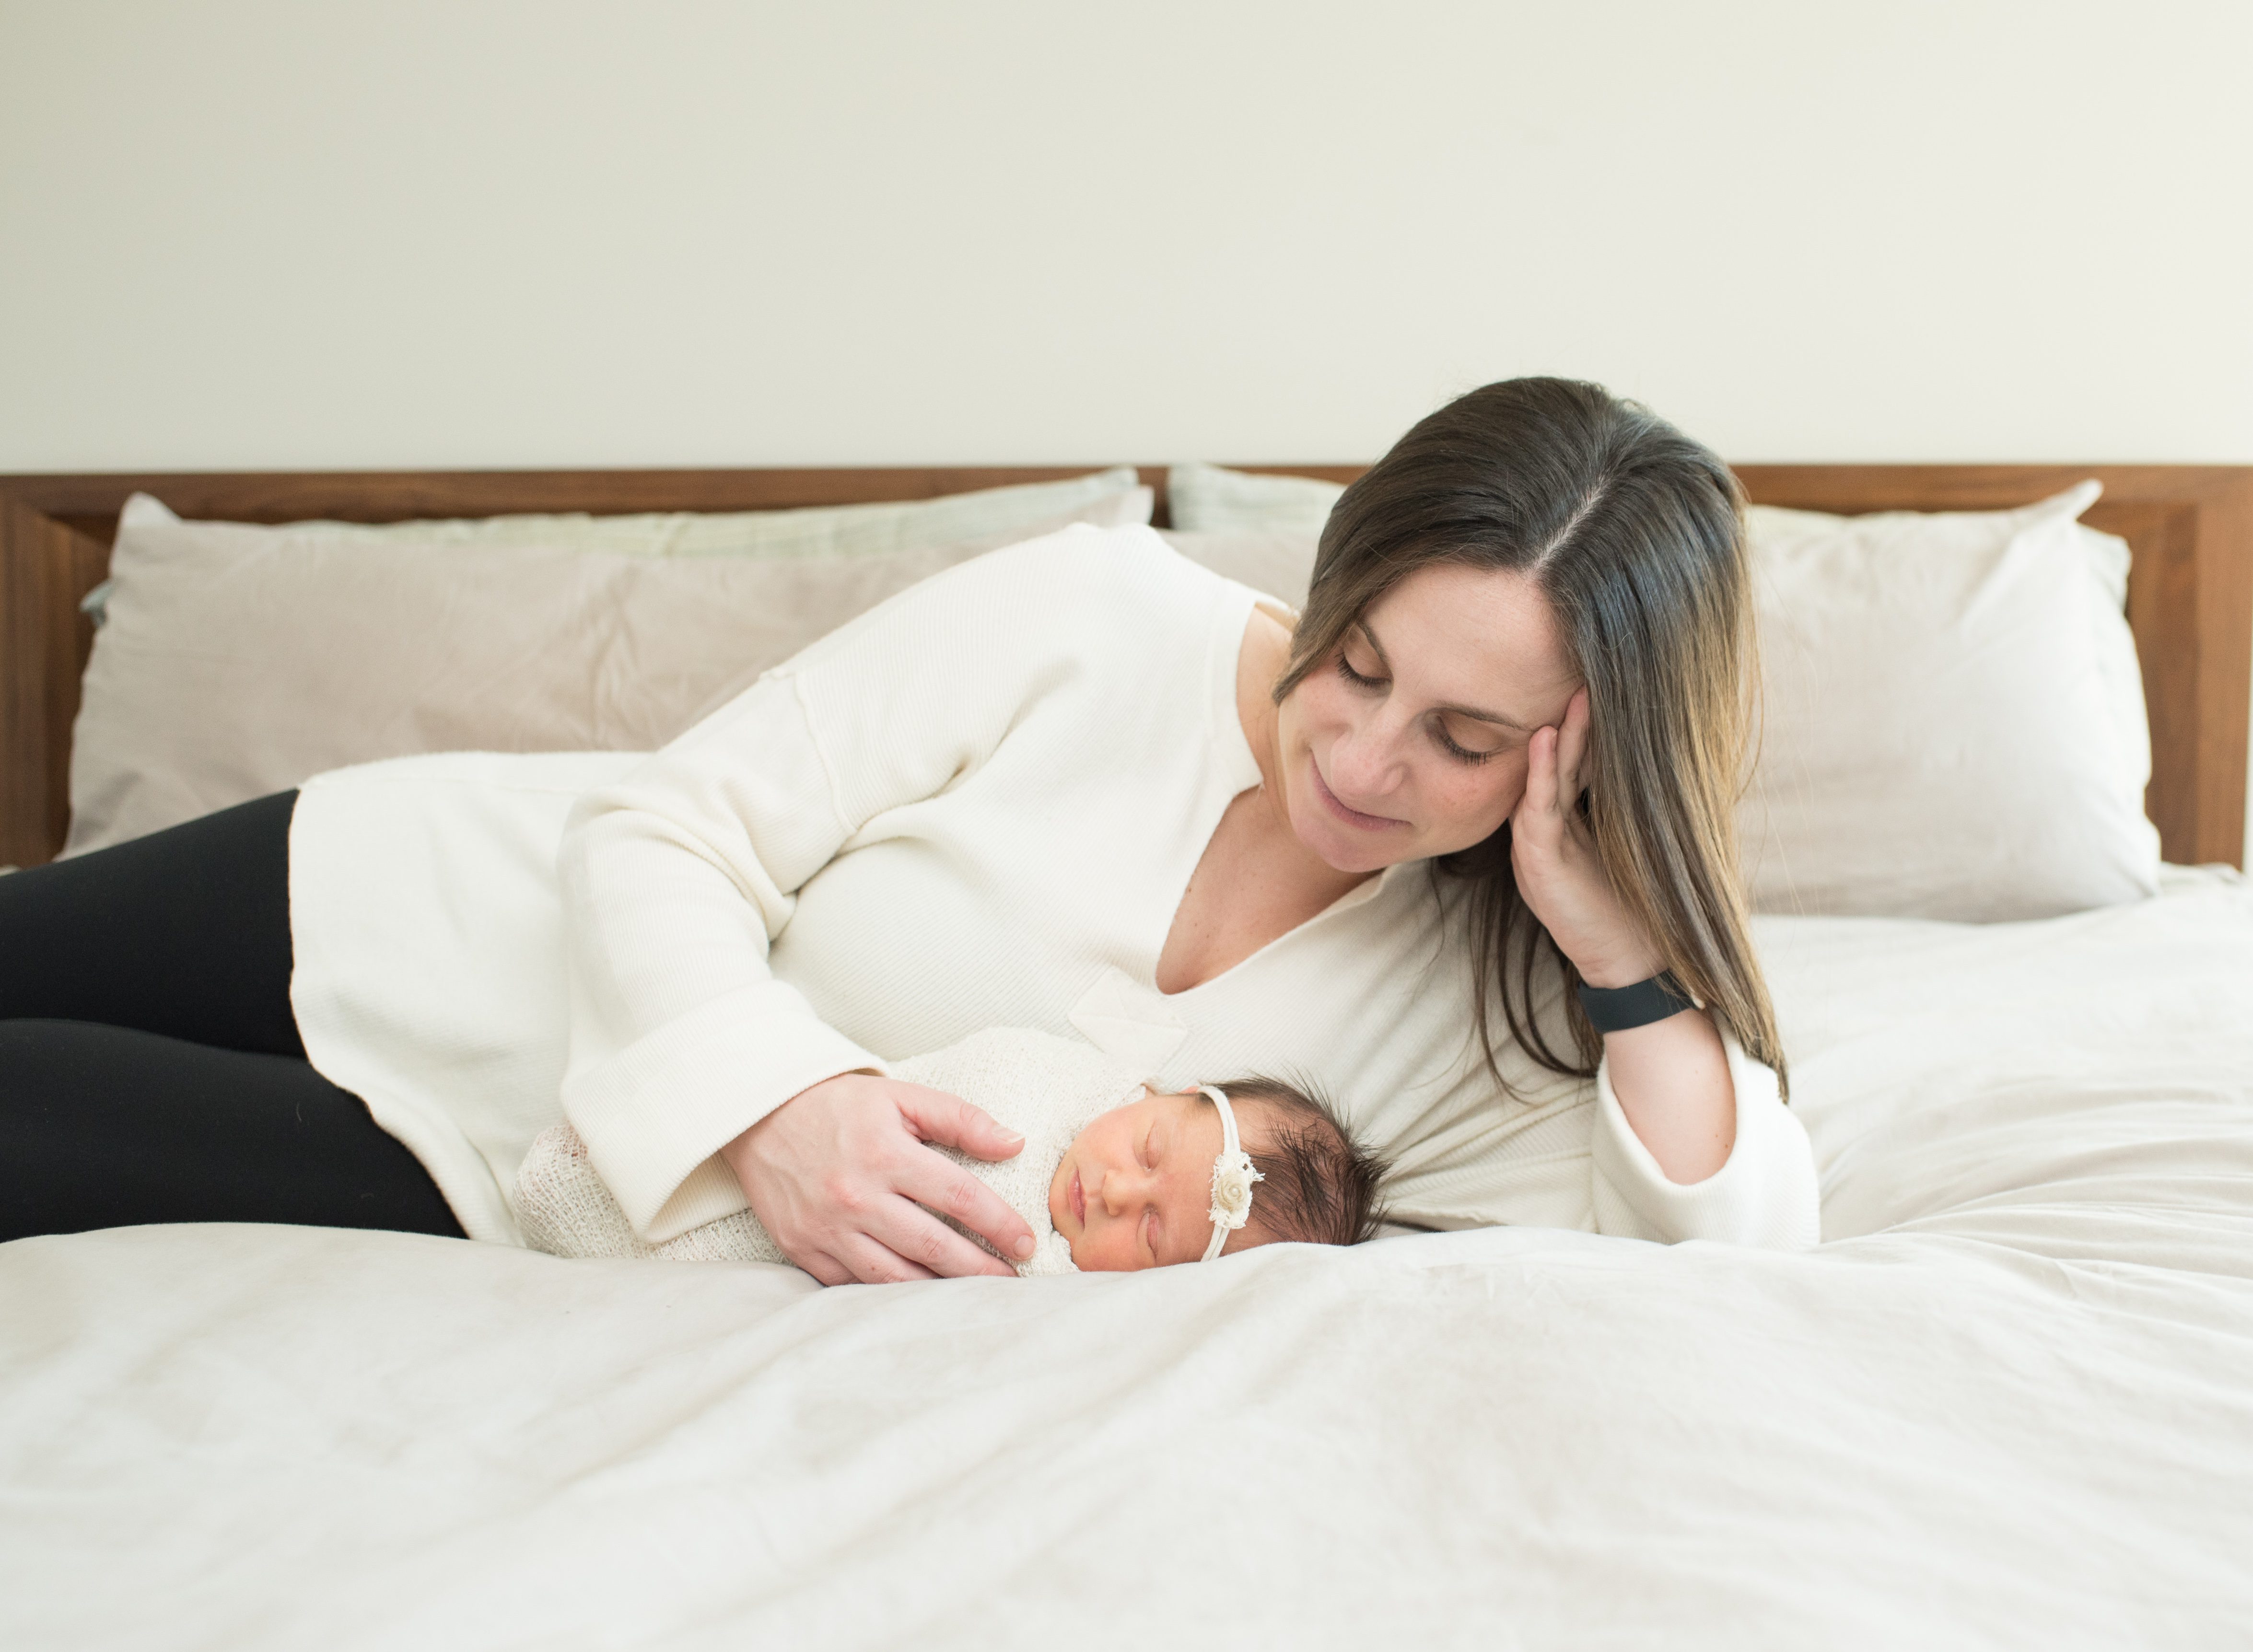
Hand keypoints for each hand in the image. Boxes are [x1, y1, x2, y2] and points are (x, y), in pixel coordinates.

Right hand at [719, 1072, 1035, 1284]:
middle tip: (1012, 1281)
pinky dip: (888, 1295)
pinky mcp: (802, 1249)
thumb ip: (959, 1119)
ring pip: (894, 1277)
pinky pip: (853, 1285)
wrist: (758, 1115)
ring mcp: (826, 1228)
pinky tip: (919, 1296)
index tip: (1027, 1242)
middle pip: (932, 1245)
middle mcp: (856, 1196)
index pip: (958, 1196)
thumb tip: (1014, 1143)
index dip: (999, 1223)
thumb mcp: (900, 1097)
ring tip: (974, 1296)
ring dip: (940, 1291)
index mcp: (885, 1154)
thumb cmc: (837, 1105)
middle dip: (980, 1269)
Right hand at [1509, 687, 1660, 989]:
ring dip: (1554, 739)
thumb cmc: (1629, 906)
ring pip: (1542, 780)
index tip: (1596, 688)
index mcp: (1567, 823)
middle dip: (1570, 722)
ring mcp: (1537, 844)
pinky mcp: (1537, 862)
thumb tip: (1651, 765)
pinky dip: (1541, 772)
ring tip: (1565, 700)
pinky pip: (1536, 808)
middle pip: (1557, 764)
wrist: (1627, 960)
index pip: (1572, 766)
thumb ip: (1618, 810)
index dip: (1584, 729)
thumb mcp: (1626, 846)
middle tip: (1579, 677)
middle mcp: (1545, 829)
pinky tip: (1546, 740)